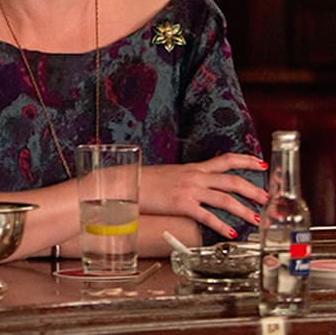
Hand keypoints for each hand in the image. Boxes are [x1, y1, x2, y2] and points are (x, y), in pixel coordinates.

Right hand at [140, 153, 267, 238]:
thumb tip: (196, 188)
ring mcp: (189, 190)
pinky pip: (207, 216)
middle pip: (232, 181)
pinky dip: (221, 226)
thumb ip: (185, 179)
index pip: (225, 160)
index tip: (261, 164)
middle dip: (253, 190)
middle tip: (267, 198)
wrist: (126, 183)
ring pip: (225, 199)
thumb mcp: (169, 174)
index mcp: (192, 168)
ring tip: (256, 219)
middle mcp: (194, 177)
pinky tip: (230, 233)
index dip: (246, 161)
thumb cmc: (143, 180)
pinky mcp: (181, 204)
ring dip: (244, 209)